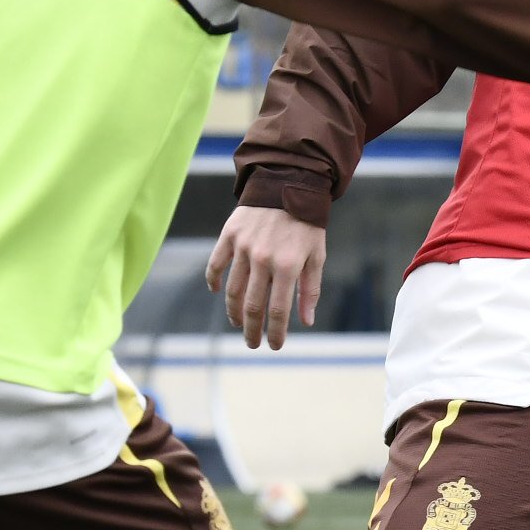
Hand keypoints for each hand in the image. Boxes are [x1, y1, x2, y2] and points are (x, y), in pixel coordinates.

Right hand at [206, 204, 326, 348]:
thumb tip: (306, 321)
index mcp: (287, 266)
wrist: (288, 183)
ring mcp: (243, 247)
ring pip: (232, 290)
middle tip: (252, 344)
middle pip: (252, 306)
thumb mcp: (316, 255)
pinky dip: (213, 281)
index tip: (275, 346)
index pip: (278, 310)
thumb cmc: (306, 223)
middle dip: (252, 330)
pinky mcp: (229, 235)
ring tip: (238, 323)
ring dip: (234, 312)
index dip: (275, 332)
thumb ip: (310, 289)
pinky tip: (216, 292)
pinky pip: (216, 264)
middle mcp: (263, 259)